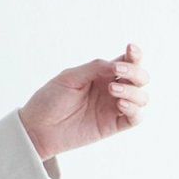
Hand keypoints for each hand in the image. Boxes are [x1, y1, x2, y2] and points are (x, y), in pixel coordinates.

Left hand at [18, 42, 148, 161]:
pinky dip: (134, 109)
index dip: (135, 55)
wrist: (37, 128)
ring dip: (133, 91)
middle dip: (135, 72)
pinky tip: (119, 104)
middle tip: (118, 72)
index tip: (130, 49)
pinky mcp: (112, 126)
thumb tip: (119, 65)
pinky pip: (135, 118)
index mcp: (102, 74)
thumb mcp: (70, 78)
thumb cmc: (49, 100)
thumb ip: (95, 68)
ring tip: (113, 90)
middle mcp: (111, 89)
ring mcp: (113, 108)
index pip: (128, 61)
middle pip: (140, 77)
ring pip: (141, 97)